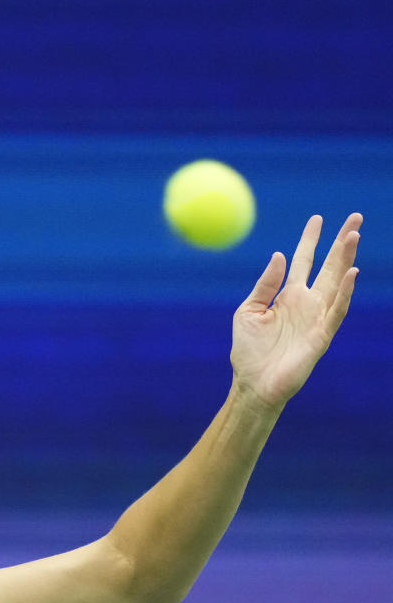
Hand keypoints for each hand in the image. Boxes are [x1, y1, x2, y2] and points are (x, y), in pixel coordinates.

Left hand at [230, 213, 360, 408]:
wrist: (253, 385)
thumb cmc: (248, 352)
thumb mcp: (248, 311)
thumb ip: (265, 284)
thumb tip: (279, 254)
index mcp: (288, 296)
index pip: (303, 261)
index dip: (310, 240)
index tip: (318, 219)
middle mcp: (306, 304)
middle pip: (328, 266)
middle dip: (341, 242)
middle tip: (355, 217)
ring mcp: (316, 318)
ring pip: (337, 282)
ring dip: (346, 259)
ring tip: (354, 235)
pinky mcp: (321, 336)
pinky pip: (337, 310)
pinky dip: (345, 292)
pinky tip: (351, 273)